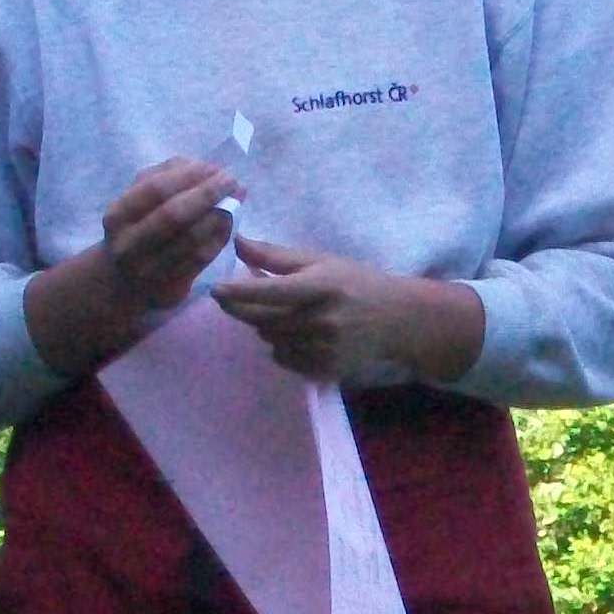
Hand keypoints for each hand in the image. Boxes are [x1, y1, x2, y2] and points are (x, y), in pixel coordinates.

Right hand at [99, 158, 240, 313]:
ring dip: (220, 216)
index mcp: (118, 216)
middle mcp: (129, 245)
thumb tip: (208, 169)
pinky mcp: (169, 287)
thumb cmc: (135, 229)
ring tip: (235, 200)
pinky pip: (201, 259)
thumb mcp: (137, 198)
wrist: (122, 283)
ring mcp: (149, 270)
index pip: (156, 189)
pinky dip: (219, 237)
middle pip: (174, 215)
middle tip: (231, 181)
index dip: (189, 176)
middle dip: (207, 194)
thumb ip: (167, 175)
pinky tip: (229, 223)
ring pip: (192, 240)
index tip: (214, 167)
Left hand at [212, 236, 483, 383]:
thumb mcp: (321, 261)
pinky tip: (299, 333)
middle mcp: (322, 320)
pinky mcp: (323, 370)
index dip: (240, 292)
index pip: (272, 291)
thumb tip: (237, 242)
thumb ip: (276, 256)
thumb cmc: (355, 282)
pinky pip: (283, 359)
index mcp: (322, 286)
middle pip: (262, 320)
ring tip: (285, 311)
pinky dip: (281, 345)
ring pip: (270, 339)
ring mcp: (323, 349)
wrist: (398, 320)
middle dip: (243, 309)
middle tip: (232, 298)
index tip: (215, 289)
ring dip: (266, 325)